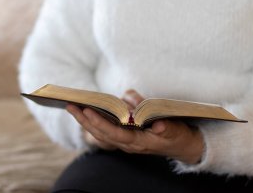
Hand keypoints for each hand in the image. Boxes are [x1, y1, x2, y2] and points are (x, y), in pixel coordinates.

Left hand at [66, 90, 204, 163]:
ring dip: (85, 121)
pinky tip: (86, 113)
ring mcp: (125, 141)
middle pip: (101, 134)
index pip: (114, 133)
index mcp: (138, 142)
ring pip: (100, 133)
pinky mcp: (125, 136)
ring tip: (73, 107)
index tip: (87, 111)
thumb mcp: (175, 131)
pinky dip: (94, 122)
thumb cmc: (177, 136)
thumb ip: (165, 127)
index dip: (99, 123)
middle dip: (84, 120)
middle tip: (70, 105)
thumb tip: (154, 123)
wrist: (182, 146)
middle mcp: (128, 144)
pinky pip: (105, 131)